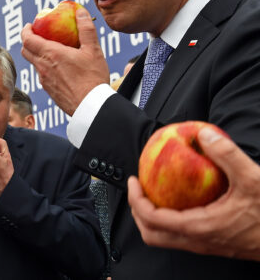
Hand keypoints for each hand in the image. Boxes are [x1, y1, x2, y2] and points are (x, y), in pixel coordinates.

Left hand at [21, 8, 108, 114]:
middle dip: (28, 41)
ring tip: (53, 51)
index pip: (27, 39)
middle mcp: (43, 67)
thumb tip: (80, 12)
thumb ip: (86, 29)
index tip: (30, 25)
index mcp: (50, 54)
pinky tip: (60, 68)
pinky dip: (45, 67)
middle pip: (25, 51)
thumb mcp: (93, 50)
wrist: (91, 107)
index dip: (26, 30)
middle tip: (39, 35)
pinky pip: (42, 75)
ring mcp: (44, 80)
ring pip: (34, 64)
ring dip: (38, 55)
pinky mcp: (49, 91)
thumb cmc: (93, 78)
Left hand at [128, 127, 259, 260]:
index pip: (152, 218)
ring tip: (153, 193)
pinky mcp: (211, 244)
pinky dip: (168, 220)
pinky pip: (178, 236)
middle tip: (138, 188)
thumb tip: (205, 134)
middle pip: (151, 234)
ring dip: (151, 217)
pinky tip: (178, 200)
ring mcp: (203, 245)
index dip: (136, 199)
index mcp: (199, 227)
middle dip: (137, 211)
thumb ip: (227, 155)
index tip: (133, 180)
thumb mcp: (253, 179)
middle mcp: (197, 241)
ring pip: (164, 238)